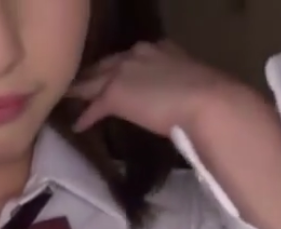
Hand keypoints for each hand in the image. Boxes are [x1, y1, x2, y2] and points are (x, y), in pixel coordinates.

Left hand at [67, 40, 249, 135]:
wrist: (209, 103)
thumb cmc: (211, 97)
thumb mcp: (191, 81)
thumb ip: (177, 85)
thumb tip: (177, 100)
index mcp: (158, 48)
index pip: (129, 58)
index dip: (119, 69)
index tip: (113, 76)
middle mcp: (136, 54)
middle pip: (105, 66)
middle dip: (93, 75)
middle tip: (81, 86)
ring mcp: (122, 73)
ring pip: (92, 82)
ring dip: (79, 92)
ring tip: (68, 100)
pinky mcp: (114, 94)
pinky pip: (93, 108)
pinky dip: (85, 118)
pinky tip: (77, 127)